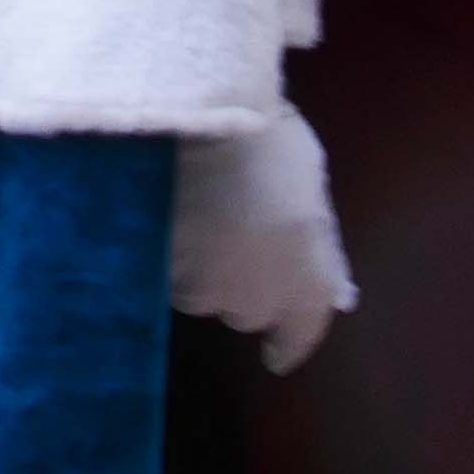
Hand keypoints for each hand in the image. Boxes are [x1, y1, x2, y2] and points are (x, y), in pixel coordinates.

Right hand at [170, 108, 355, 375]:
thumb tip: (325, 274)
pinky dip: (159, 250)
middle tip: (230, 243)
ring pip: (195, 290)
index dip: (288, 342)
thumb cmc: (268, 144)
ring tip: (190, 219)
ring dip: (195, 267)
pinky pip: (156, 270)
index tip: (276, 352)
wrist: (194, 121)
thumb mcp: (309, 182)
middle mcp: (252, 301)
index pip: (300, 333)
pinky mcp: (148, 271)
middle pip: (244, 309)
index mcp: (304, 283)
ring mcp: (196, 290)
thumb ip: (315, 236)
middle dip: (238, 286)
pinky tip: (157, 214)